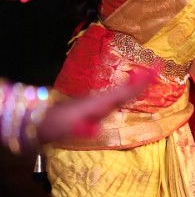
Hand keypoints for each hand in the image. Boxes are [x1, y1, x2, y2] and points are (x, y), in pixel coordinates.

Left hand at [36, 66, 159, 146]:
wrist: (35, 122)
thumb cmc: (51, 125)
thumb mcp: (65, 128)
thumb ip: (79, 128)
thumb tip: (94, 129)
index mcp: (97, 104)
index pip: (123, 93)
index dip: (140, 84)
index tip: (155, 70)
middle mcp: (98, 102)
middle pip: (125, 89)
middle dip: (142, 80)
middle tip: (158, 67)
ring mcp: (95, 105)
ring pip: (120, 93)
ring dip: (136, 85)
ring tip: (150, 77)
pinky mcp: (92, 109)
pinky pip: (115, 98)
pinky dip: (127, 92)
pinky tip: (129, 94)